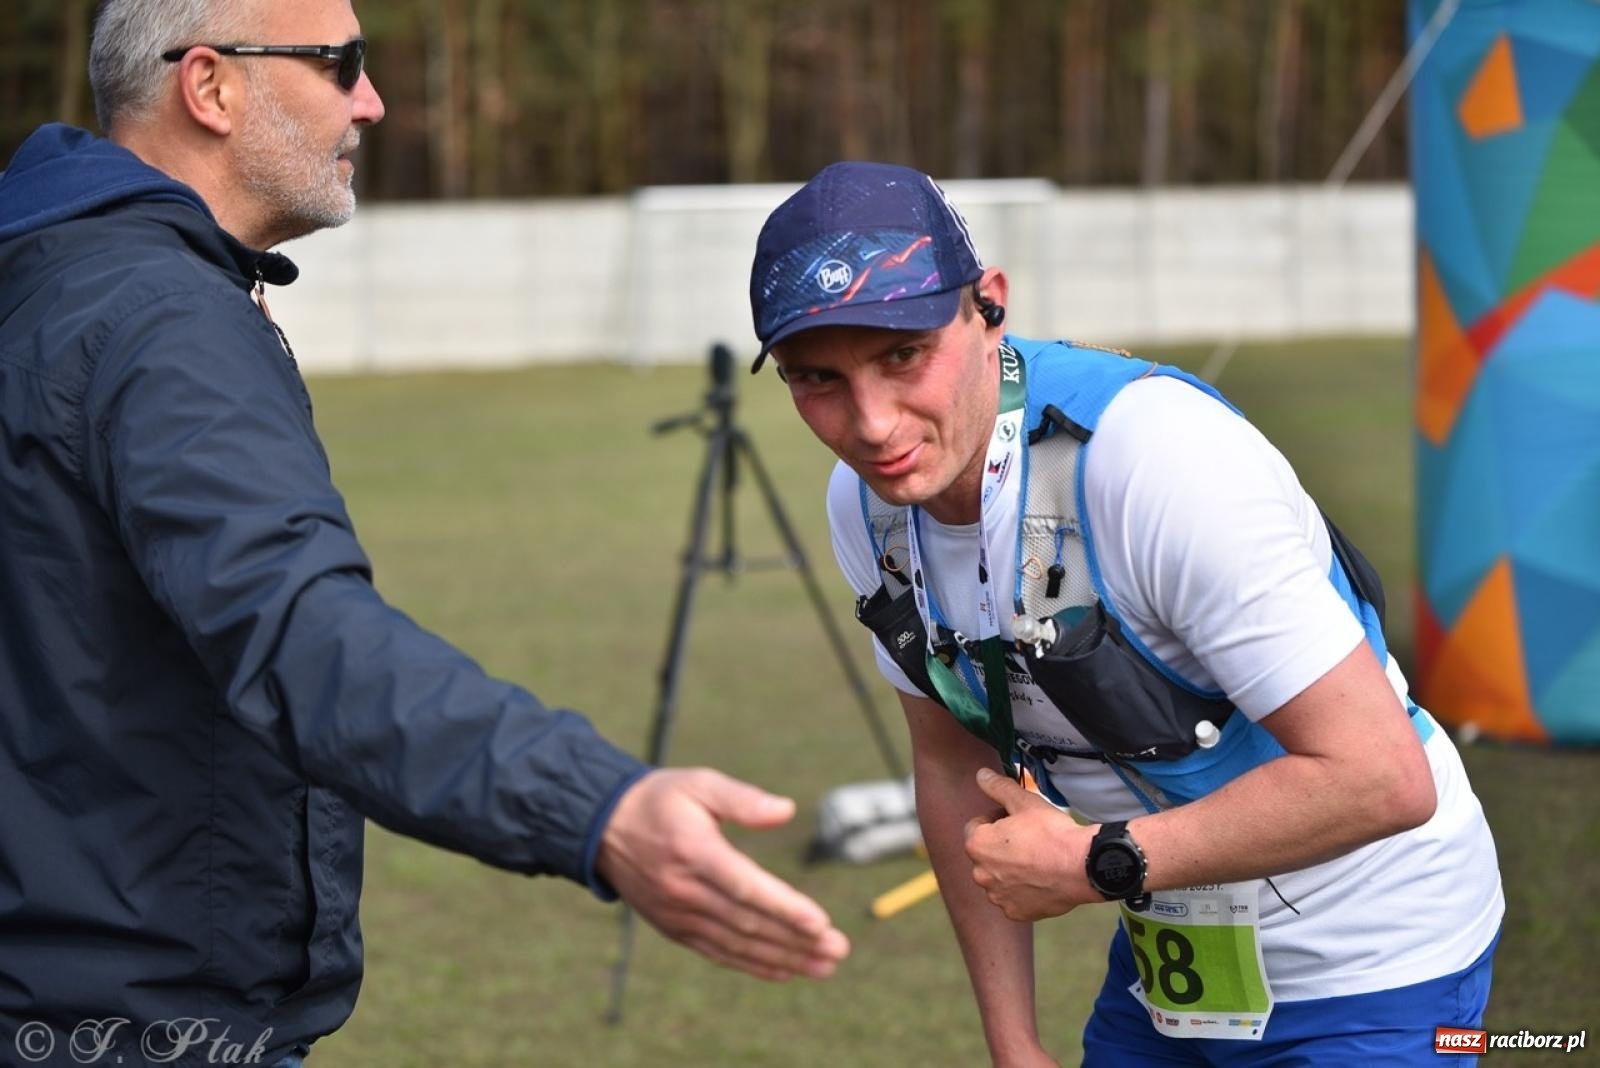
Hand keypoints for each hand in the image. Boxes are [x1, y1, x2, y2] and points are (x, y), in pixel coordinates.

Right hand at [596, 767, 850, 980]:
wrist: (603, 828)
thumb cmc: (661, 799)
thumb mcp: (699, 783)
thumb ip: (742, 798)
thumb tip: (786, 811)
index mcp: (694, 852)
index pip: (745, 886)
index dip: (784, 907)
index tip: (820, 922)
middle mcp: (684, 891)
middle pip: (748, 922)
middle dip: (796, 940)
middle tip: (838, 949)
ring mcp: (678, 915)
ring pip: (737, 944)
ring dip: (784, 958)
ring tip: (824, 966)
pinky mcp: (675, 929)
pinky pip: (718, 953)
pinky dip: (753, 965)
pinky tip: (786, 971)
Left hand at [963, 768, 1088, 921]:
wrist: (1081, 867)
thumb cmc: (1050, 832)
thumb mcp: (1024, 802)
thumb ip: (998, 787)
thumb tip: (980, 775)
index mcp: (977, 845)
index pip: (976, 827)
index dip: (995, 819)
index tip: (1015, 820)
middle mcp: (980, 874)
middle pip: (986, 854)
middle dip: (1000, 846)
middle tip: (1028, 839)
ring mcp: (997, 896)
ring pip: (998, 877)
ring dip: (1010, 869)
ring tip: (1036, 860)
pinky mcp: (1015, 912)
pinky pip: (1013, 898)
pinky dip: (1022, 890)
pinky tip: (1040, 880)